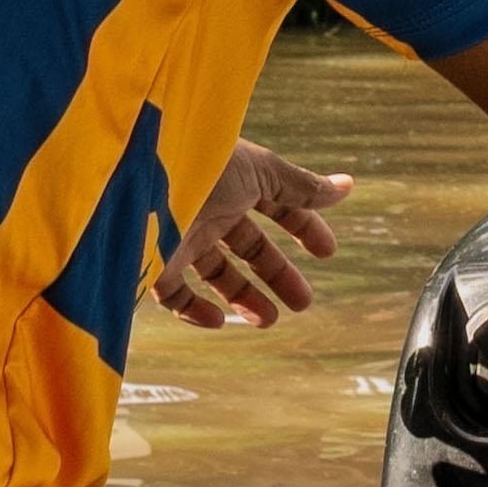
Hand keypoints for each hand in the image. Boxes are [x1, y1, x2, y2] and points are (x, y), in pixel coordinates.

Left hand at [154, 140, 350, 332]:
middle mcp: (208, 207)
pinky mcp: (154, 263)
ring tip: (268, 319)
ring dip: (244, 297)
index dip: (302, 226)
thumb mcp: (260, 172)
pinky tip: (218, 321)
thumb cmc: (202, 165)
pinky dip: (196, 311)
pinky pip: (174, 295)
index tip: (327, 253)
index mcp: (235, 178)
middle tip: (303, 302)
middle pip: (247, 244)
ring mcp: (180, 235)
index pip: (275, 203)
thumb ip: (301, 186)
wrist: (139, 182)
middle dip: (277, 273)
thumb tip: (348, 187)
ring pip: (215, 272)